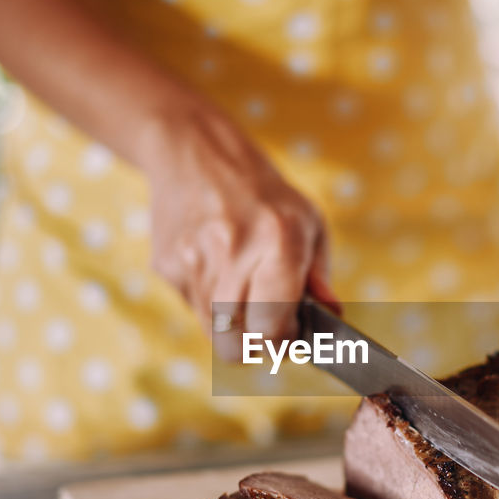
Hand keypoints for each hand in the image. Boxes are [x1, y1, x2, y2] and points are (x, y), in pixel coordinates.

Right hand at [140, 103, 339, 360]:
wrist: (194, 152)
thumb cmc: (262, 191)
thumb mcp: (308, 221)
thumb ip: (319, 276)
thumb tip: (331, 317)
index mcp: (276, 241)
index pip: (271, 329)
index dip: (283, 342)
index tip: (292, 333)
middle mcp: (231, 253)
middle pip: (236, 346)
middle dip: (257, 343)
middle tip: (270, 324)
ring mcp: (193, 261)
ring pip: (213, 332)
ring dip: (234, 324)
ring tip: (246, 286)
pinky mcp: (167, 266)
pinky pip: (193, 308)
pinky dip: (211, 301)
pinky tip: (219, 267)